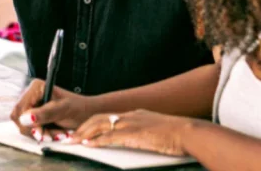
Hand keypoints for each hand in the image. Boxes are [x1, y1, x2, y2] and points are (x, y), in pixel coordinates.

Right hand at [10, 79, 96, 142]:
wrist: (89, 114)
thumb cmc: (79, 108)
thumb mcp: (63, 110)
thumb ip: (44, 113)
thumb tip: (25, 118)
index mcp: (36, 88)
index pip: (19, 108)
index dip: (26, 123)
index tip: (39, 132)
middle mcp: (32, 95)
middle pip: (19, 119)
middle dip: (35, 130)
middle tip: (51, 136)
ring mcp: (33, 106)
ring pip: (25, 126)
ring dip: (41, 134)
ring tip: (57, 134)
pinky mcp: (36, 116)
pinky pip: (32, 129)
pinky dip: (43, 134)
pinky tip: (55, 133)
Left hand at [72, 109, 192, 155]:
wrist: (189, 132)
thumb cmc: (178, 135)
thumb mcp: (156, 130)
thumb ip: (144, 132)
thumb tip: (137, 139)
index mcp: (136, 114)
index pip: (108, 116)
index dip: (93, 123)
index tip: (83, 130)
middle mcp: (131, 116)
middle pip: (100, 118)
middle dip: (84, 127)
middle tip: (72, 136)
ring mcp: (132, 124)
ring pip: (101, 125)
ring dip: (85, 133)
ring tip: (74, 140)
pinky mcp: (134, 134)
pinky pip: (110, 136)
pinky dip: (97, 140)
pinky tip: (89, 145)